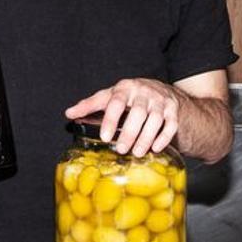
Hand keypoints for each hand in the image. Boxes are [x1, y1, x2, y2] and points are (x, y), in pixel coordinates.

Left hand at [65, 79, 184, 156]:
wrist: (161, 91)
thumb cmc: (129, 96)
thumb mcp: (109, 96)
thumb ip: (90, 105)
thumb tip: (69, 113)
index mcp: (125, 88)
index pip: (116, 102)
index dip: (110, 119)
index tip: (105, 137)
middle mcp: (144, 92)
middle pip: (137, 112)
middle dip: (130, 133)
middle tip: (121, 150)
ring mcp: (160, 101)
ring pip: (155, 119)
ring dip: (146, 137)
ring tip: (137, 152)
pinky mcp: (173, 110)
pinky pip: (171, 124)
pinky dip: (164, 137)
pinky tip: (156, 148)